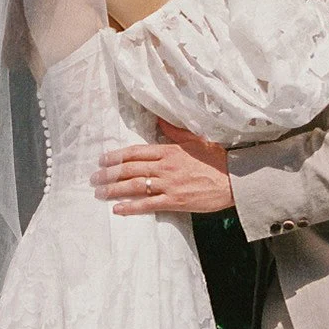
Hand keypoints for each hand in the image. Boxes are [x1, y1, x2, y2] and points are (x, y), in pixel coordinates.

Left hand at [94, 122, 234, 214]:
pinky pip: (147, 205)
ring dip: (113, 190)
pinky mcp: (174, 201)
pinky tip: (118, 209)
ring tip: (99, 193)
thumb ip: (174, 131)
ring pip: (134, 186)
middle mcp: (164, 166)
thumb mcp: (195, 140)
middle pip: (129, 169)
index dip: (116, 156)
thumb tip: (159, 119)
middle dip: (109, 174)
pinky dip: (130, 207)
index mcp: (168, 150)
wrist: (234, 180)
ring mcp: (168, 184)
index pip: (135, 152)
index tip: (102, 159)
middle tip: (94, 178)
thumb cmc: (216, 159)